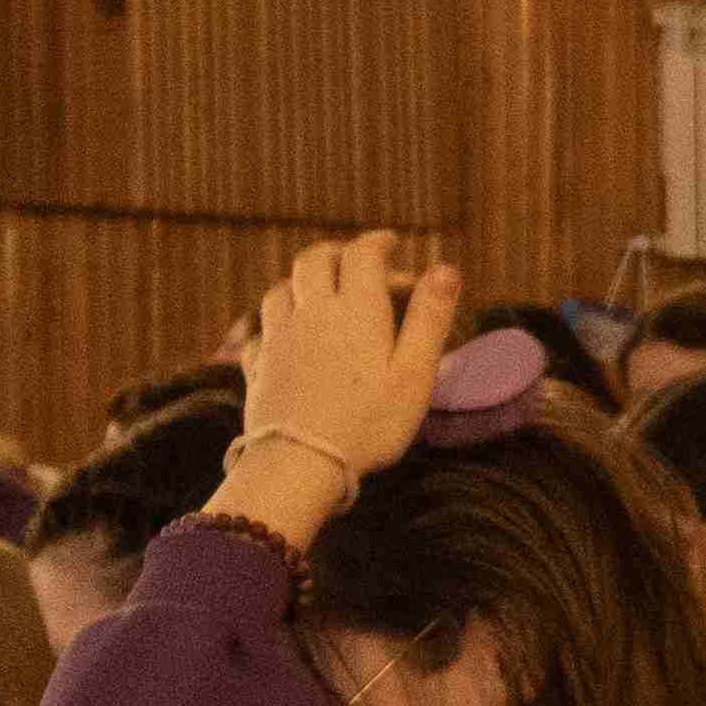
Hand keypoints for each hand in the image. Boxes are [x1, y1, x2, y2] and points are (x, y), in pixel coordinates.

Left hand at [231, 232, 468, 524]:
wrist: (301, 462)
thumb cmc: (369, 422)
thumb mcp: (414, 374)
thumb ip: (429, 319)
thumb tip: (446, 269)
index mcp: (356, 310)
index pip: (362, 255)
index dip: (378, 243)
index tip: (391, 243)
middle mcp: (312, 312)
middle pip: (314, 260)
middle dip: (336, 253)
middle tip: (356, 261)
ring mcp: (278, 337)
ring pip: (282, 289)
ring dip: (302, 283)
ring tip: (320, 295)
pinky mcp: (258, 366)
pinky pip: (260, 331)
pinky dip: (276, 324)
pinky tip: (285, 338)